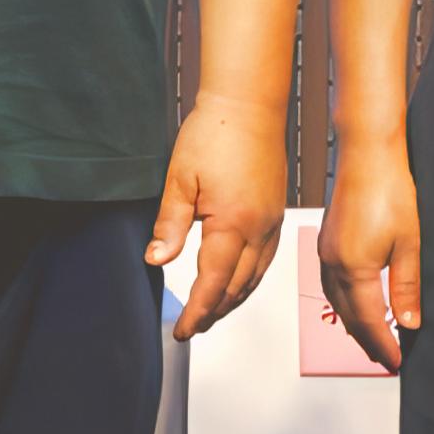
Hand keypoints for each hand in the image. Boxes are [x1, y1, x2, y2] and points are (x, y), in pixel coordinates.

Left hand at [147, 91, 285, 341]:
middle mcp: (259, 229)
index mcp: (233, 224)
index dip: (197, 312)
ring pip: (255, 277)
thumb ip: (170, 225)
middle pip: (237, 288)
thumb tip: (157, 260)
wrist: (249, 104)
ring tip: (210, 312)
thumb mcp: (180, 179)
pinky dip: (250, 280)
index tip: (182, 330)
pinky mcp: (276, 213)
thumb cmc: (215, 132)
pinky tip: (238, 281)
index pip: (213, 284)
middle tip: (192, 327)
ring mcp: (272, 222)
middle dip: (213, 312)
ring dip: (232, 300)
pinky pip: (266, 259)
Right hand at [316, 130, 420, 370]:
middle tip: (385, 358)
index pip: (369, 321)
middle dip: (367, 341)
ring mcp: (325, 253)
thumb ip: (406, 287)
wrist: (367, 156)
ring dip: (353, 324)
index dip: (383, 345)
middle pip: (348, 317)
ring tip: (372, 338)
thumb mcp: (409, 244)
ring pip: (335, 302)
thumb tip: (408, 321)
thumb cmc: (389, 191)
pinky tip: (355, 303)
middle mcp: (333, 264)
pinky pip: (330, 284)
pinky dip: (344, 302)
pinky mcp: (325, 242)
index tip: (396, 361)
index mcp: (354, 269)